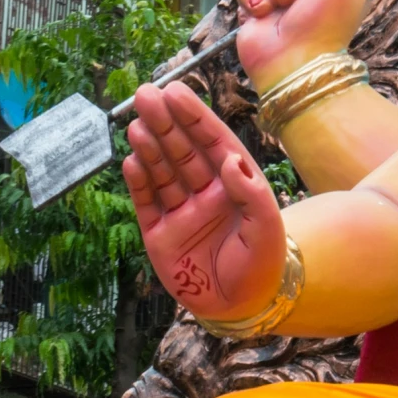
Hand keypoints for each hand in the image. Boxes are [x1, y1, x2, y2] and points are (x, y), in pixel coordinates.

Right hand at [123, 83, 287, 322]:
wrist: (242, 306)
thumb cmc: (262, 265)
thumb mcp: (267, 228)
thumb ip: (251, 193)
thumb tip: (230, 160)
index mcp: (234, 184)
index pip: (212, 142)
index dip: (194, 117)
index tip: (176, 91)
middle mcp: (206, 192)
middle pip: (182, 151)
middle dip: (165, 123)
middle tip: (145, 95)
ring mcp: (181, 212)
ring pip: (162, 173)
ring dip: (150, 148)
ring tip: (137, 125)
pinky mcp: (160, 234)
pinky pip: (147, 203)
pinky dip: (139, 183)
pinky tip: (131, 160)